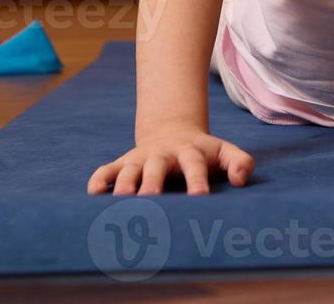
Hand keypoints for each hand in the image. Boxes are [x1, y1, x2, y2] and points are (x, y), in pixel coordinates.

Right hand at [87, 124, 254, 195]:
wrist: (173, 132)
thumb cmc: (203, 152)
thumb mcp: (225, 151)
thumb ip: (240, 163)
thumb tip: (240, 181)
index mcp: (190, 152)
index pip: (194, 165)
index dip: (197, 180)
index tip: (201, 197)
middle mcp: (162, 155)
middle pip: (156, 167)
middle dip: (152, 182)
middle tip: (151, 199)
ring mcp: (140, 158)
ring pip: (128, 170)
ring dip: (123, 185)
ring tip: (120, 202)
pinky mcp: (122, 163)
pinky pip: (105, 170)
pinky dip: (98, 180)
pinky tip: (93, 194)